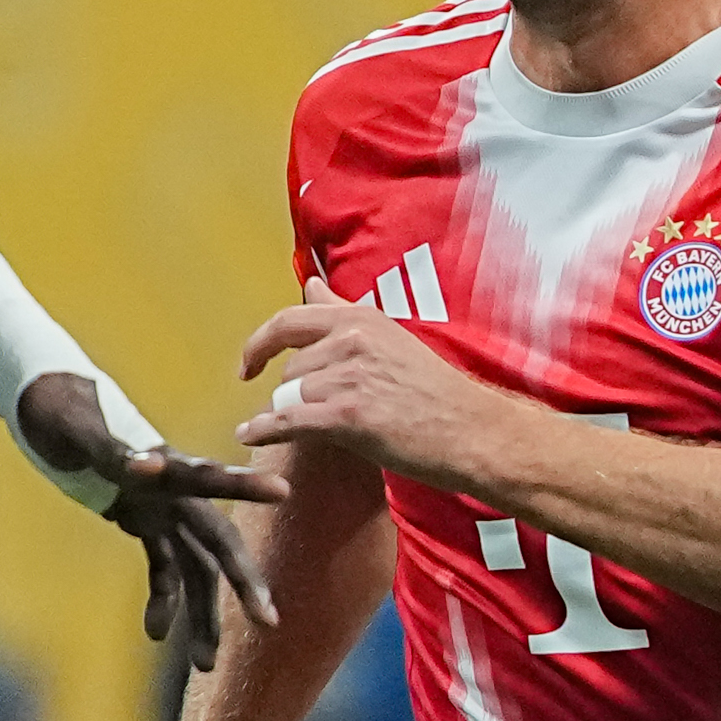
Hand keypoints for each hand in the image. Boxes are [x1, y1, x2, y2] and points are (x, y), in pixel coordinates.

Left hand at [14, 368, 288, 670]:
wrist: (43, 399)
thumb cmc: (57, 409)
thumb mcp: (77, 430)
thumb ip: (110, 449)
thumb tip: (142, 464)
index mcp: (162, 463)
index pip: (209, 479)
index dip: (244, 488)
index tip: (281, 493)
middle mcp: (172, 488)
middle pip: (218, 541)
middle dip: (243, 583)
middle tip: (268, 622)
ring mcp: (161, 507)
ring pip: (195, 568)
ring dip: (202, 615)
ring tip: (206, 666)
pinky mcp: (144, 519)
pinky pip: (163, 567)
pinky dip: (162, 599)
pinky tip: (157, 635)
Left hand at [237, 280, 532, 491]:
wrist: (472, 431)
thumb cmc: (434, 392)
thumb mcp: (389, 337)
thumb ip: (341, 311)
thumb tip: (310, 282)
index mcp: (360, 319)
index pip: (288, 321)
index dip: (258, 345)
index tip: (248, 365)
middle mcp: (351, 340)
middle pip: (290, 371)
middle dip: (296, 396)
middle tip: (326, 415)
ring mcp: (348, 376)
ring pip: (290, 399)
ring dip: (298, 418)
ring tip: (334, 430)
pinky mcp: (348, 415)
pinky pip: (286, 422)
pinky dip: (264, 432)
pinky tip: (250, 437)